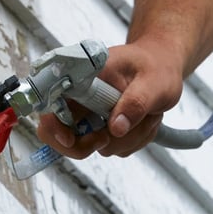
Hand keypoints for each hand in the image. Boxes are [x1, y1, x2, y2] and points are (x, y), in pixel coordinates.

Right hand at [37, 40, 184, 158]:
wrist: (162, 65)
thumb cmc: (155, 65)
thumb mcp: (153, 82)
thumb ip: (135, 103)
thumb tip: (116, 127)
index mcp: (82, 76)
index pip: (50, 103)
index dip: (53, 126)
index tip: (70, 139)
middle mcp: (80, 96)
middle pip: (60, 134)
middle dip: (88, 143)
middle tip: (112, 135)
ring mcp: (90, 114)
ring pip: (92, 145)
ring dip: (124, 140)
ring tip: (145, 116)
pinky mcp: (102, 127)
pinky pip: (110, 148)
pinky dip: (130, 141)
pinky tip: (143, 121)